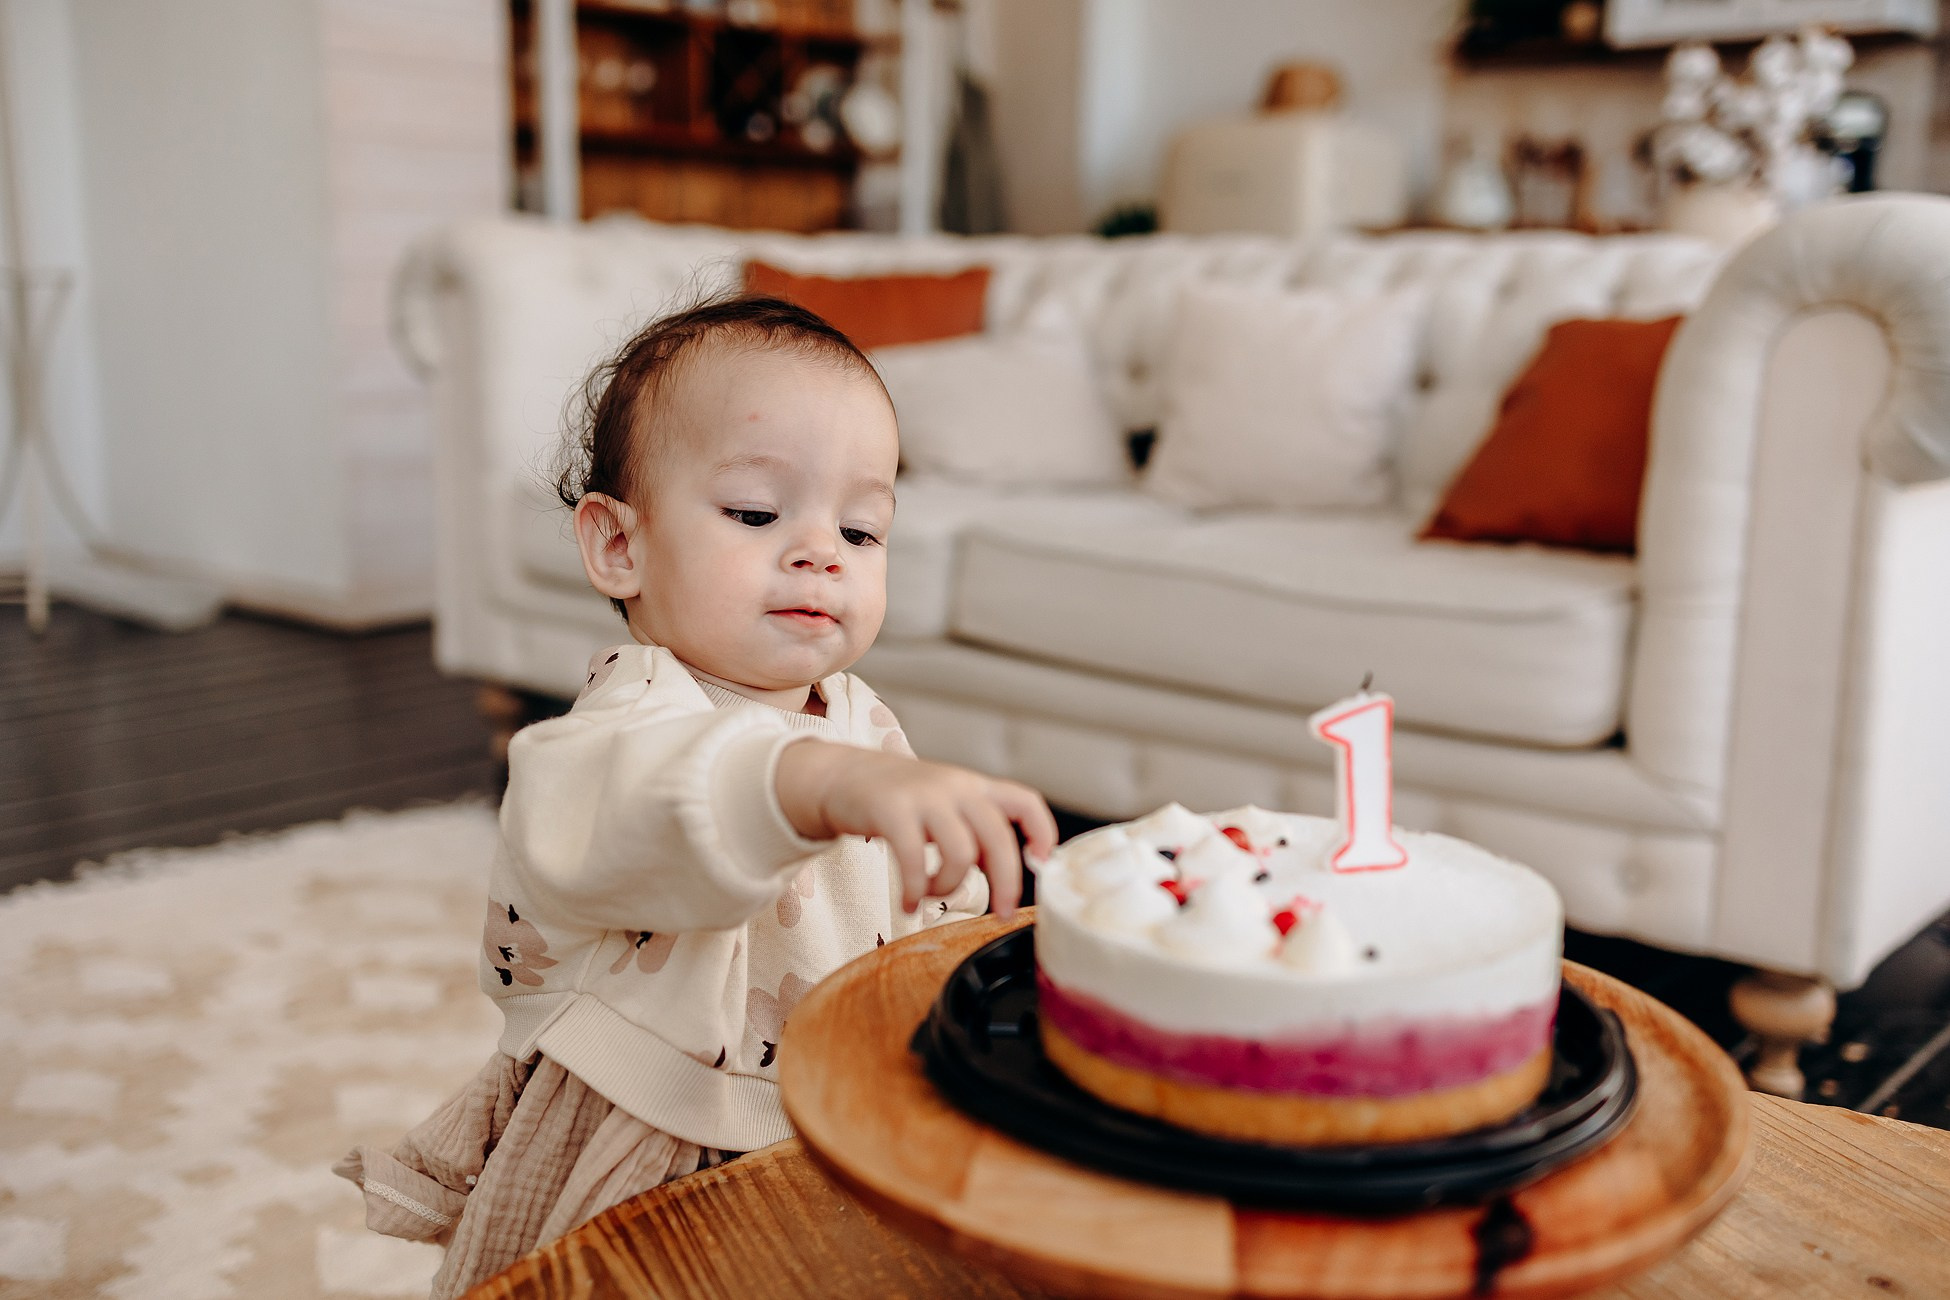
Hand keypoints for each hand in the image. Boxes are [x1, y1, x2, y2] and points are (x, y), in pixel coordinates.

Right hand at [775, 740, 1056, 918]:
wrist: (841, 775)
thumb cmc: (899, 800)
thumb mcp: (944, 804)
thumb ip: (974, 831)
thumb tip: (1007, 874)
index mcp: (974, 787)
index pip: (1025, 800)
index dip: (1043, 832)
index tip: (1042, 864)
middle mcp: (955, 787)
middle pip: (998, 836)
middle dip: (1006, 882)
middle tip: (1001, 914)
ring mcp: (923, 796)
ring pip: (961, 852)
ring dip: (950, 887)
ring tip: (932, 896)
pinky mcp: (890, 810)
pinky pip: (914, 859)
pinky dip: (916, 891)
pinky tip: (908, 904)